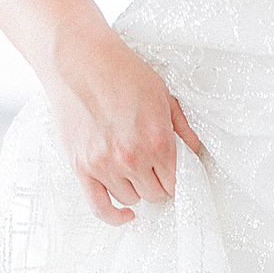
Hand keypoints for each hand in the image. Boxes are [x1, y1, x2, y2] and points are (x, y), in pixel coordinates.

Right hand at [45, 23, 203, 225]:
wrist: (77, 56)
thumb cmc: (121, 70)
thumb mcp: (163, 95)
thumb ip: (183, 129)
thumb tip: (196, 154)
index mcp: (157, 141)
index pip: (175, 184)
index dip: (175, 181)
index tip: (172, 175)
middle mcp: (132, 158)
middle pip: (155, 195)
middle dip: (157, 185)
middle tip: (153, 171)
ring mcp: (105, 165)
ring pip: (130, 199)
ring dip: (135, 189)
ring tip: (132, 170)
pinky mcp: (82, 167)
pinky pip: (100, 208)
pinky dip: (114, 216)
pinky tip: (125, 214)